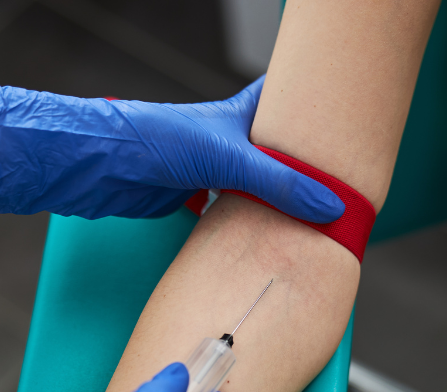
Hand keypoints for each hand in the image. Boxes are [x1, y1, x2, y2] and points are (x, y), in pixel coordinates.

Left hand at [0, 77, 343, 221]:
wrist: (100, 167)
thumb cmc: (154, 140)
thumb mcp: (227, 157)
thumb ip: (279, 183)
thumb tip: (331, 207)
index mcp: (239, 116)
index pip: (284, 99)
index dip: (314, 104)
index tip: (346, 115)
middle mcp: (229, 140)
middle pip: (276, 150)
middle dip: (303, 164)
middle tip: (339, 179)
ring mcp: (212, 170)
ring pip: (257, 185)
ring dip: (278, 199)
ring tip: (313, 213)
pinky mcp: (195, 198)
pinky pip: (234, 211)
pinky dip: (252, 223)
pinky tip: (268, 237)